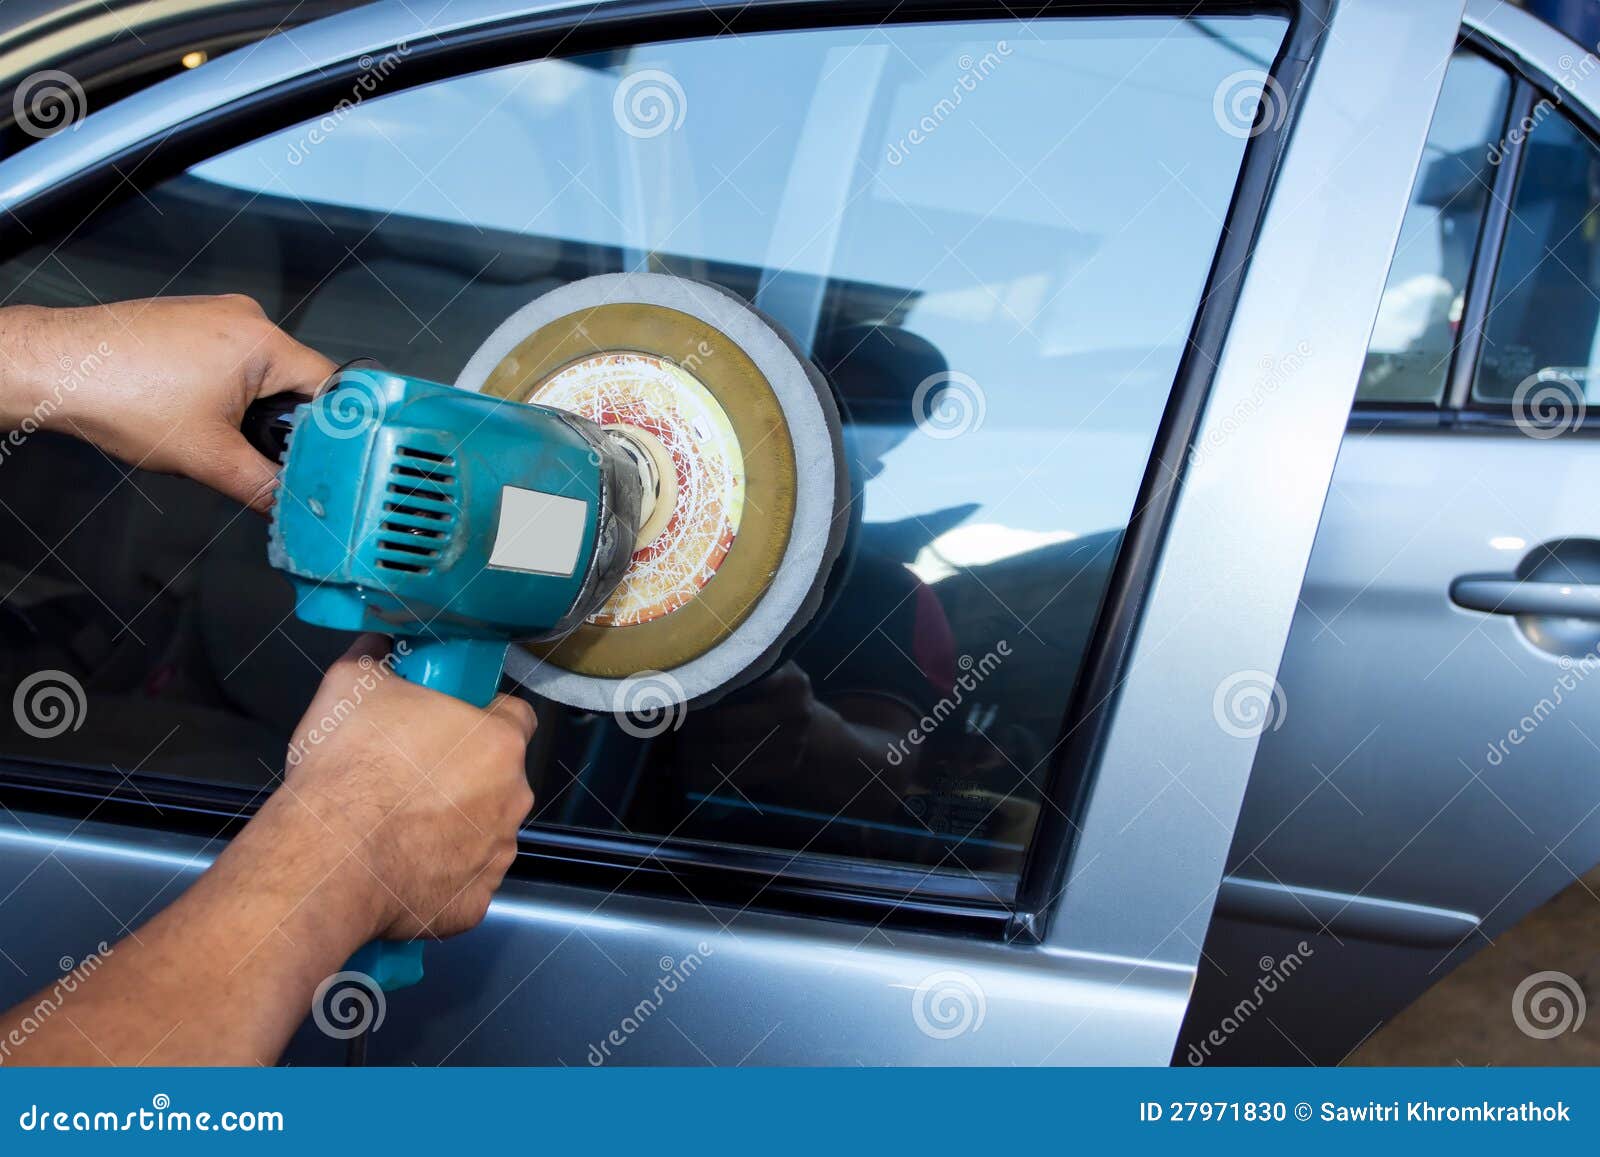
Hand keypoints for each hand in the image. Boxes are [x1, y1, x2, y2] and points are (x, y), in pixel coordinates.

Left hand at [0, 295, 334, 511]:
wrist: (53, 367)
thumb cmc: (122, 395)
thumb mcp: (207, 457)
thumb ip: (262, 486)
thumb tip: (292, 509)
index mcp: (263, 341)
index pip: (332, 387)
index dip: (337, 430)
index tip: (336, 461)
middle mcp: (246, 318)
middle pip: (297, 381)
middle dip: (288, 425)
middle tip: (274, 462)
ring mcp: (214, 315)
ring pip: (262, 374)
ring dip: (254, 411)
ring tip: (226, 440)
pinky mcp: (188, 322)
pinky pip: (230, 361)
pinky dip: (227, 393)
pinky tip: (200, 418)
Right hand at [273, 634, 535, 940]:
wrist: (325, 857)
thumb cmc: (347, 771)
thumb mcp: (350, 685)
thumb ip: (374, 658)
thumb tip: (376, 645)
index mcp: (498, 741)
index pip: (513, 716)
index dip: (480, 715)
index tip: (448, 722)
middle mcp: (512, 799)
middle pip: (498, 777)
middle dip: (463, 775)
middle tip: (411, 776)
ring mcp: (495, 855)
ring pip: (483, 831)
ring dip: (453, 827)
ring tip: (398, 826)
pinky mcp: (473, 903)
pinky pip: (462, 884)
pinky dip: (438, 878)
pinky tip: (400, 869)